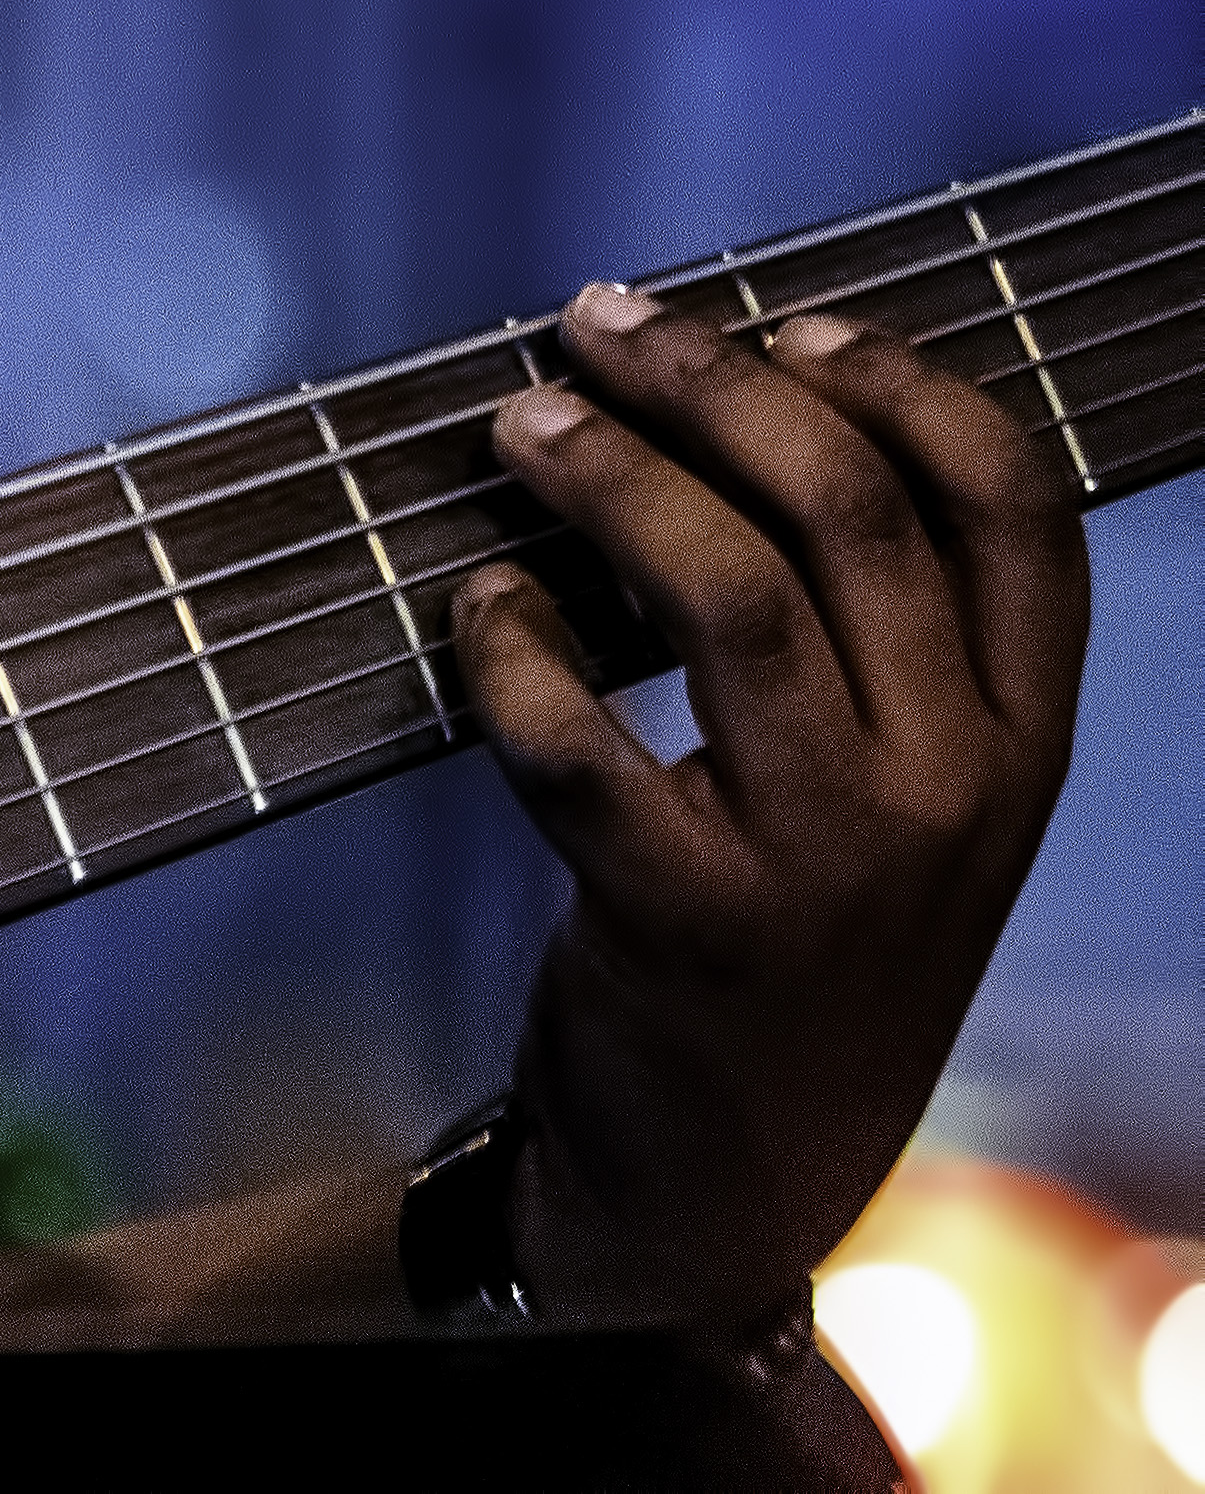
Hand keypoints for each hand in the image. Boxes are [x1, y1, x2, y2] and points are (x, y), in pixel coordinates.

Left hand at [458, 282, 1089, 1325]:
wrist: (735, 1174)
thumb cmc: (803, 933)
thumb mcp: (905, 796)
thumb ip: (871, 638)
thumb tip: (733, 403)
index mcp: (1019, 741)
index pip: (1019, 514)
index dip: (908, 388)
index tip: (793, 321)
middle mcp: (951, 794)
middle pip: (854, 519)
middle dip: (716, 388)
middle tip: (599, 324)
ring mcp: (824, 863)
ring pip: (732, 601)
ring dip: (610, 481)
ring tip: (522, 425)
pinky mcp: (684, 921)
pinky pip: (579, 746)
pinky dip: (511, 649)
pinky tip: (476, 600)